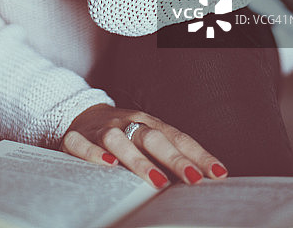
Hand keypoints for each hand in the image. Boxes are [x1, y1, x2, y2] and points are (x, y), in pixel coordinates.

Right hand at [60, 103, 227, 187]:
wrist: (79, 114)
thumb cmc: (122, 135)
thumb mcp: (144, 139)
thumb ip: (166, 156)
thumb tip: (199, 179)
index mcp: (147, 123)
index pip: (176, 138)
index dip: (198, 155)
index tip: (218, 174)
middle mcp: (126, 123)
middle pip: (152, 137)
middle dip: (174, 158)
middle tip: (193, 178)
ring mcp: (101, 130)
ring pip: (118, 139)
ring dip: (139, 160)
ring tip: (157, 180)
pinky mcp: (74, 138)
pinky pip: (81, 144)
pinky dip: (93, 154)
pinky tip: (108, 165)